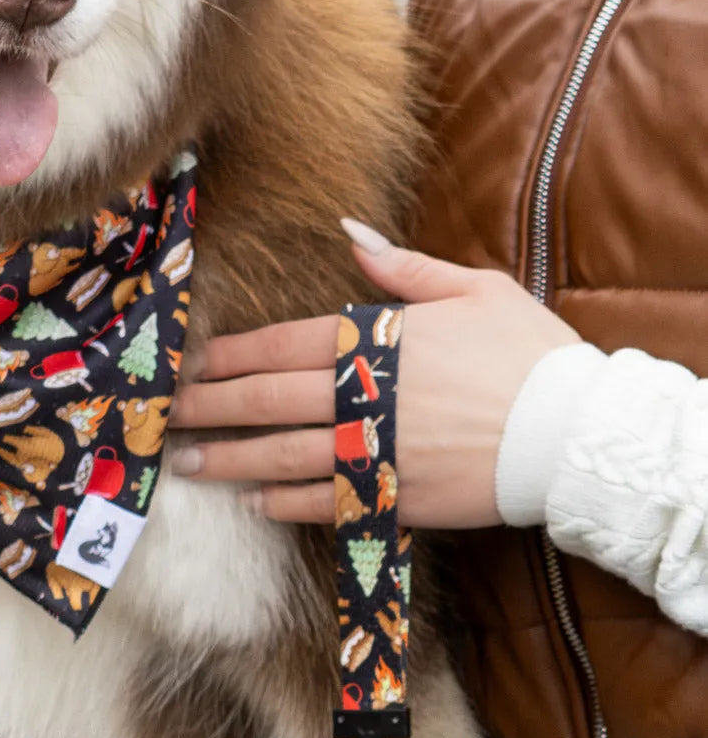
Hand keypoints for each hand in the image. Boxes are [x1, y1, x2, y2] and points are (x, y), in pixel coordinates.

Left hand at [168, 224, 578, 525]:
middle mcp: (364, 395)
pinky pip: (326, 502)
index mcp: (377, 340)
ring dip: (229, 459)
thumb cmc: (527, 352)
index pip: (282, 344)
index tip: (189, 360)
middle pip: (268, 400)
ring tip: (185, 462)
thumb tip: (351, 235)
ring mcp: (376, 450)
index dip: (230, 354)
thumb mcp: (473, 289)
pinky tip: (252, 501)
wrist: (574, 433)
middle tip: (163, 413)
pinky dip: (285, 502)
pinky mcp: (395, 497)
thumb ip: (404, 268)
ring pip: (283, 455)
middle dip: (210, 405)